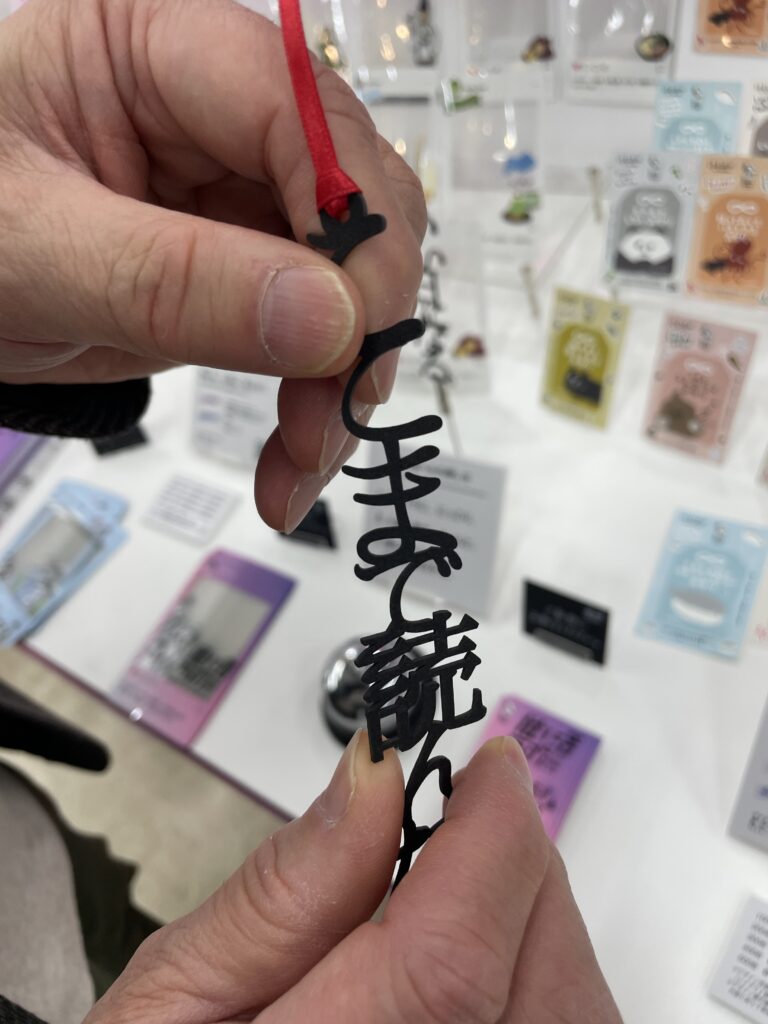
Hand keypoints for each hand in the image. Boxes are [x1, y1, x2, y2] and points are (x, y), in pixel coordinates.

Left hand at [0, 0, 424, 529]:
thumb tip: (330, 320)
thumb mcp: (34, 252)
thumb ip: (173, 282)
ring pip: (354, 276)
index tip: (356, 329)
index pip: (299, 111)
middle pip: (355, 197)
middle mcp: (218, 115)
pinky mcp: (245, 270)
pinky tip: (290, 455)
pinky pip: (319, 329)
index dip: (351, 220)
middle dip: (357, 319)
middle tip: (332, 415)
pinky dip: (317, 398)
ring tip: (301, 457)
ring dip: (345, 376)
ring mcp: (239, 197)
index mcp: (154, 50)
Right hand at [84, 735, 621, 1023]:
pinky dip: (538, 978)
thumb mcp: (171, 999)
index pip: (451, 957)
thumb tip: (374, 777)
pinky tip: (480, 961)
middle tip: (471, 817)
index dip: (491, 837)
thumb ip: (277, 895)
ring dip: (532, 922)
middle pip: (537, 983)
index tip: (491, 766)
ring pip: (572, 1010)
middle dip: (517, 868)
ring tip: (463, 889)